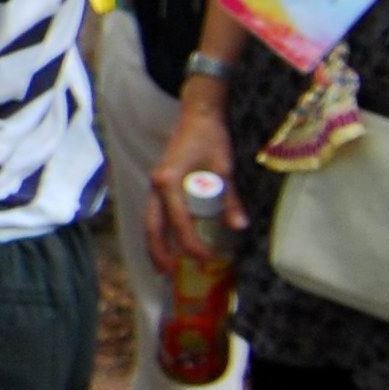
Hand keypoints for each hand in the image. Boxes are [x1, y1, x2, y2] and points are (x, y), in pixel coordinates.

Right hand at [147, 81, 242, 274]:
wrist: (198, 114)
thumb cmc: (211, 138)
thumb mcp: (224, 169)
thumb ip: (229, 200)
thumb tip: (238, 227)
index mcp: (169, 181)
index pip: (180, 223)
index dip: (194, 245)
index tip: (210, 258)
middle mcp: (156, 185)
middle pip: (152, 228)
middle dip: (160, 254)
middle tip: (171, 275)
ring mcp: (155, 185)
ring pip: (149, 223)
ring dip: (155, 246)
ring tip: (164, 268)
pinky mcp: (159, 185)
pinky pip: (154, 215)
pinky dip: (159, 233)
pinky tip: (167, 245)